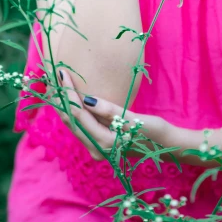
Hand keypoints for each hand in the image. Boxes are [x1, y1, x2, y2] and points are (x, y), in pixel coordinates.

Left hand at [55, 68, 170, 161]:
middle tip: (54, 74)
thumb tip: (86, 100)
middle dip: (61, 97)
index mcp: (104, 143)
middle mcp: (95, 148)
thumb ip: (110, 111)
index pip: (79, 114)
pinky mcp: (99, 143)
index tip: (63, 73)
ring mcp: (96, 148)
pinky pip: (80, 125)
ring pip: (73, 123)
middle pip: (71, 120)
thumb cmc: (154, 132)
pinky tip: (69, 97)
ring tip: (58, 83)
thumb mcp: (135, 120)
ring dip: (65, 103)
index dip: (69, 93)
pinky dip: (73, 109)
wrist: (167, 147)